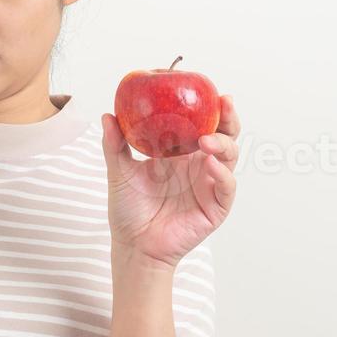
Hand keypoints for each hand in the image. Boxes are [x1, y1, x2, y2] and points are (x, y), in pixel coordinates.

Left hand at [100, 94, 239, 268]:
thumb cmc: (128, 209)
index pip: (204, 124)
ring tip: (206, 141)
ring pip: (229, 158)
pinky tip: (210, 165)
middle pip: (225, 136)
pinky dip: (222, 174)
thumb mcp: (119, 172)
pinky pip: (226, 187)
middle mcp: (200, 166)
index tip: (210, 92)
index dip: (212, 108)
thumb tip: (107, 115)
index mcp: (183, 154)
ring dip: (222, 145)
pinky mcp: (216, 207)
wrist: (132, 244)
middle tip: (223, 104)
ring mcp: (210, 185)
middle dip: (229, 119)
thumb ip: (115, 144)